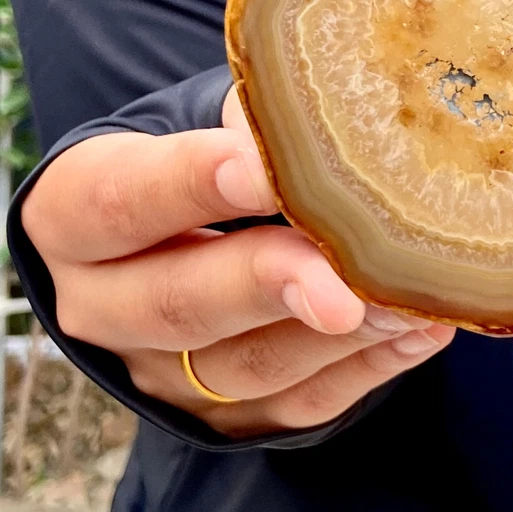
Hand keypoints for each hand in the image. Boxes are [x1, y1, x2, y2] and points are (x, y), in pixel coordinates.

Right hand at [21, 86, 453, 437]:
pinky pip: (299, 402)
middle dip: (269, 284)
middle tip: (342, 280)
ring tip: (407, 299)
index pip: (122, 198)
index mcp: (78, 211)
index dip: (189, 184)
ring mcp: (164, 371)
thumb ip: (250, 114)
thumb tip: (314, 115)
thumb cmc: (211, 153)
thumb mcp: (210, 117)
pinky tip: (419, 327)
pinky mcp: (225, 414)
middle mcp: (106, 302)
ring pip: (247, 367)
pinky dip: (367, 368)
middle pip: (180, 302)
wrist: (196, 228)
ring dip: (338, 337)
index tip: (261, 168)